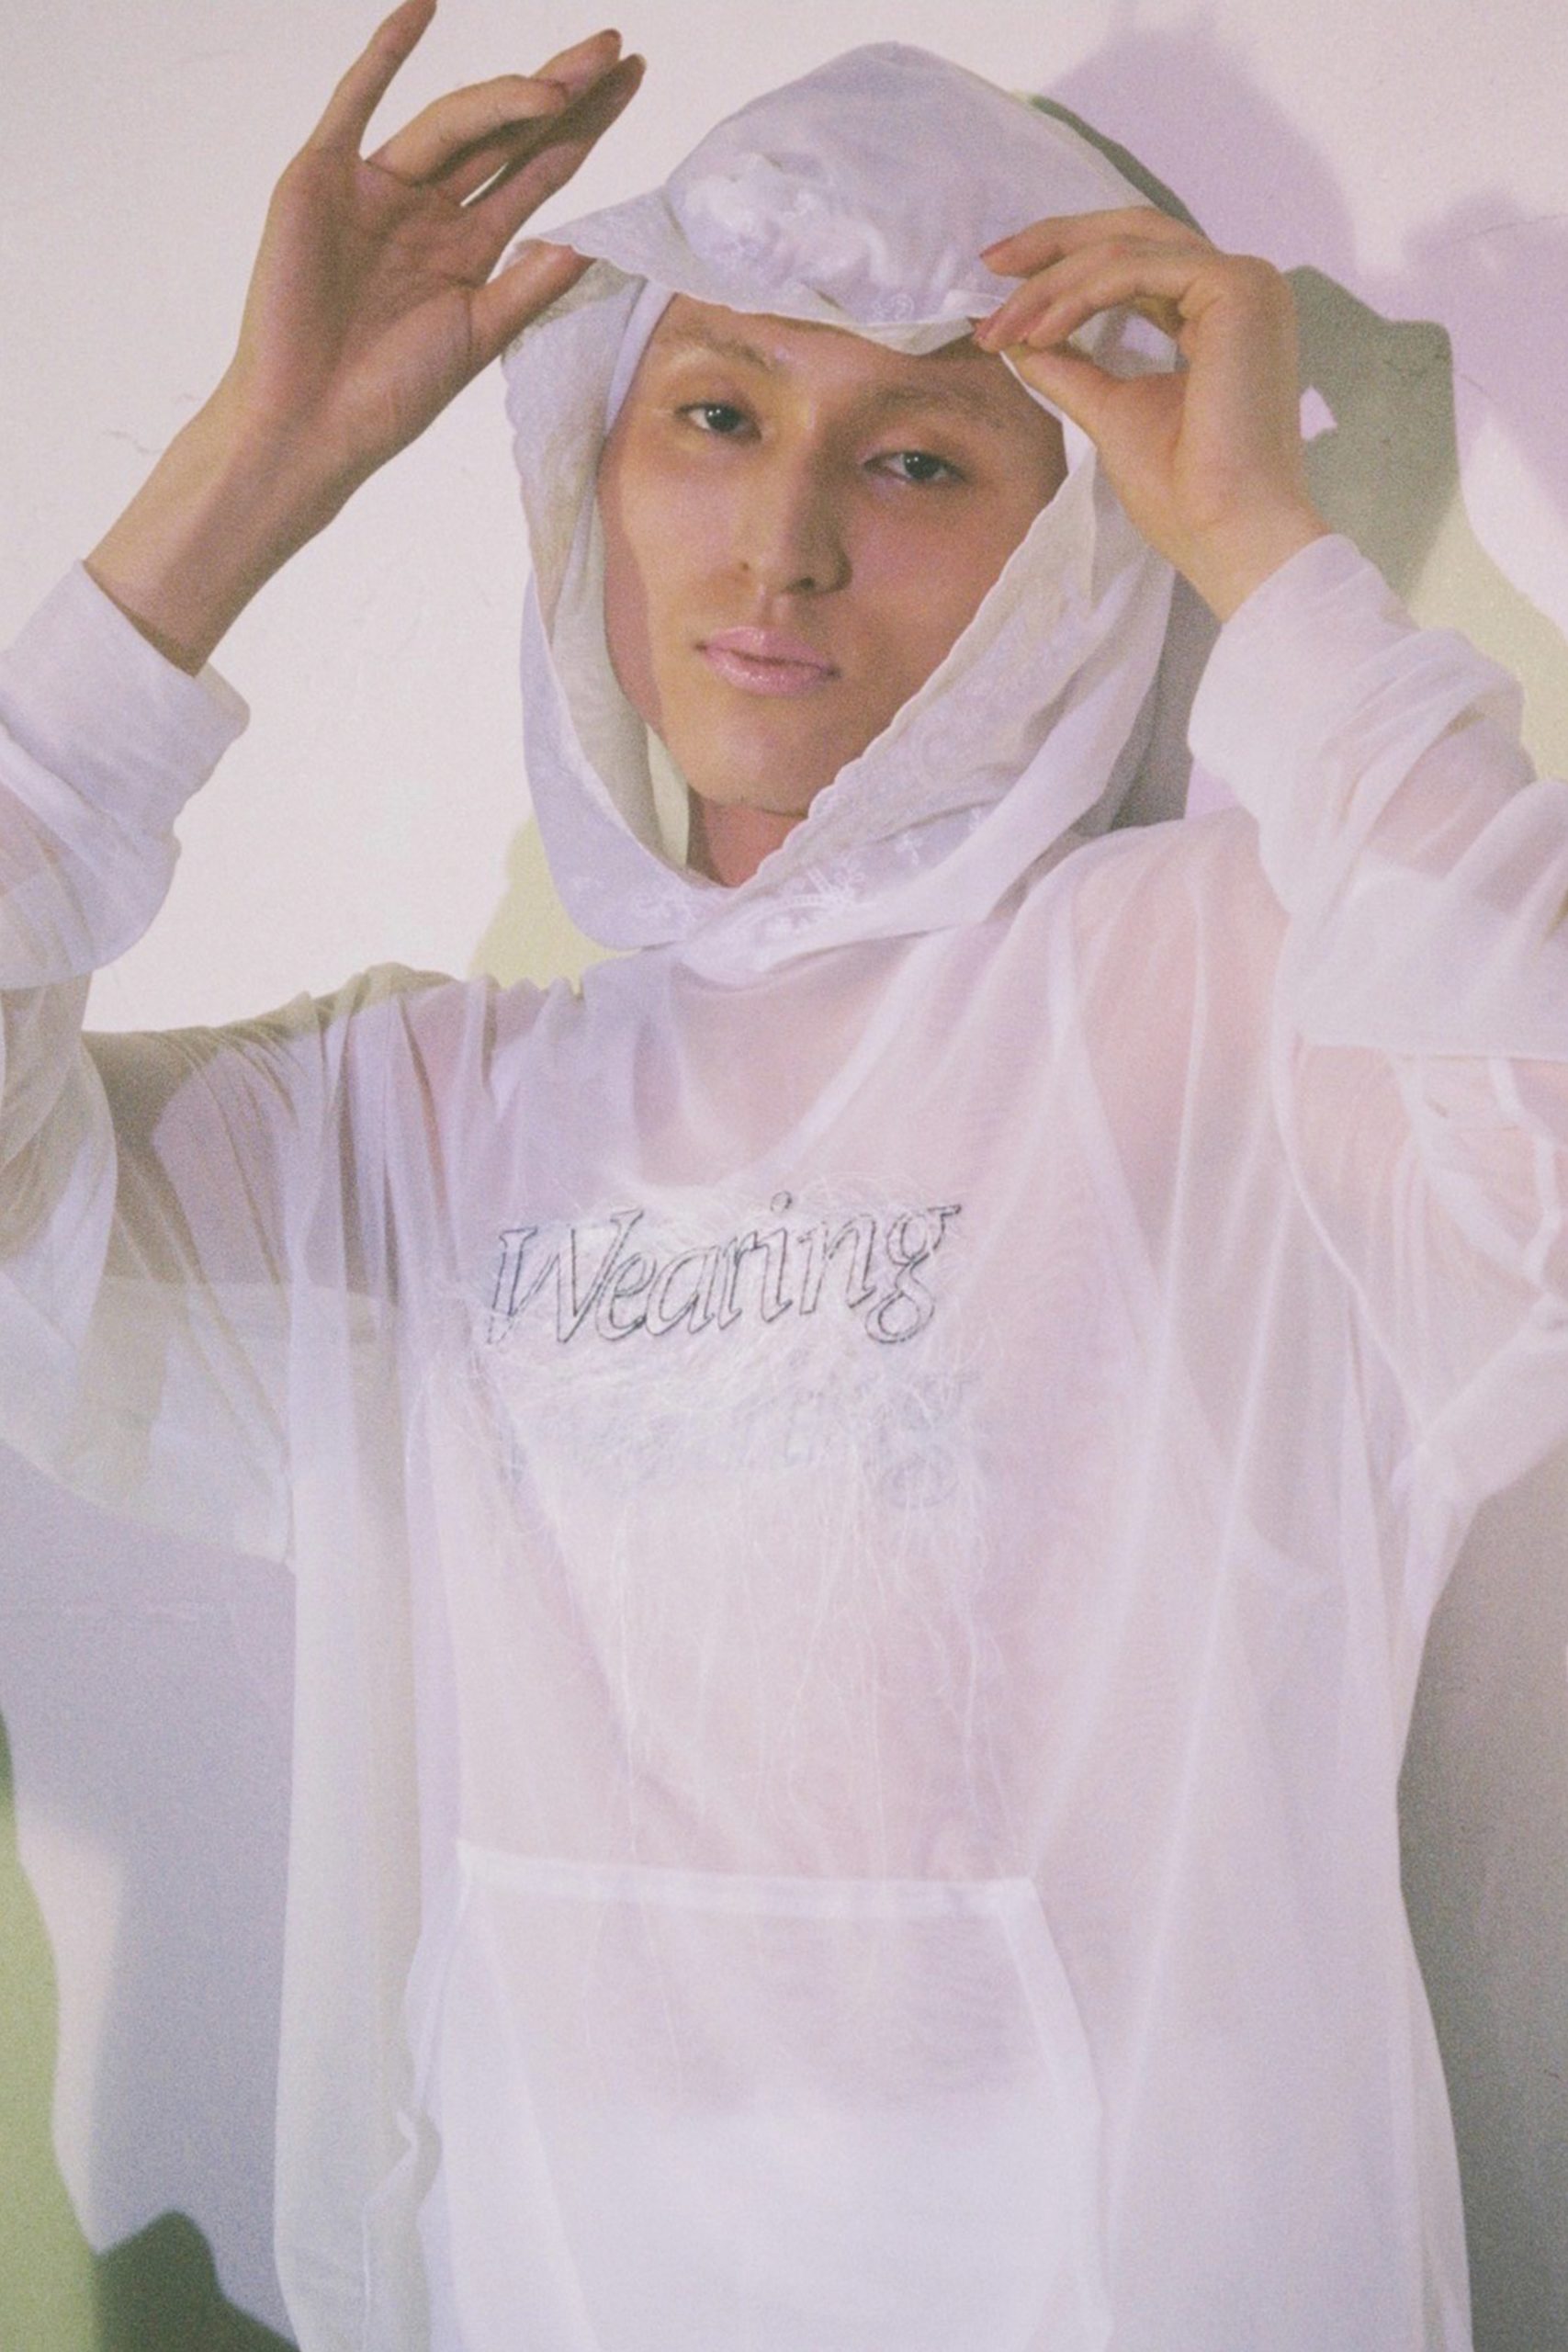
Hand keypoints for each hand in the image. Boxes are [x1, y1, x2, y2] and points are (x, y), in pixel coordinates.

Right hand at [86, 2, 642, 668]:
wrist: (311, 424)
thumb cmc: (389, 395)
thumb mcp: (479, 336)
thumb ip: (531, 286)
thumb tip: (590, 241)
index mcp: (468, 246)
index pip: (539, 170)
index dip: (585, 127)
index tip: (632, 80)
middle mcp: (428, 207)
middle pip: (507, 134)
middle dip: (561, 91)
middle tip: (613, 46)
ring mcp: (376, 188)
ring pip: (453, 123)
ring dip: (506, 96)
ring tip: (562, 83)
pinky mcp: (322, 178)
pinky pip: (355, 103)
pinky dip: (385, 55)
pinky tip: (423, 9)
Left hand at [973, 208, 1328, 618]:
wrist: (1228, 533)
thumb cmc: (1184, 493)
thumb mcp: (1110, 412)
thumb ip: (1070, 368)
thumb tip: (1018, 340)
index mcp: (1218, 315)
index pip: (1136, 262)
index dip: (1066, 265)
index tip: (1002, 289)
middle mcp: (1238, 288)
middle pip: (1132, 232)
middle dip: (1053, 243)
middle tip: (990, 263)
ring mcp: (1245, 283)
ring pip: (1126, 248)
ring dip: (1053, 282)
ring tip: (1003, 325)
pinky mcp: (1237, 289)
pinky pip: (1136, 269)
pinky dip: (1079, 294)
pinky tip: (1039, 330)